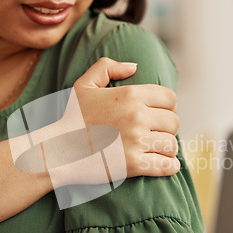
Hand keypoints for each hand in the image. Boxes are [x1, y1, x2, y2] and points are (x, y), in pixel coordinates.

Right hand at [74, 57, 180, 177]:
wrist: (59, 150)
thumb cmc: (71, 119)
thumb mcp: (83, 85)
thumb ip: (107, 67)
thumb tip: (134, 66)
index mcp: (130, 95)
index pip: (170, 98)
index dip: (167, 107)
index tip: (158, 115)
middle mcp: (137, 116)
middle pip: (173, 122)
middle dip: (166, 128)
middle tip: (156, 133)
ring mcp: (136, 141)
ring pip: (172, 144)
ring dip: (167, 148)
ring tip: (159, 149)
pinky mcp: (135, 164)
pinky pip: (166, 165)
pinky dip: (169, 166)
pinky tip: (166, 165)